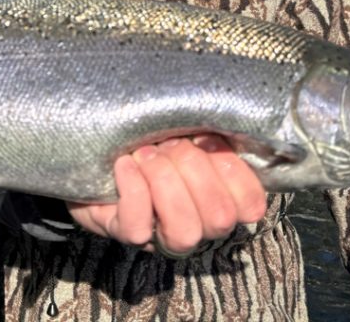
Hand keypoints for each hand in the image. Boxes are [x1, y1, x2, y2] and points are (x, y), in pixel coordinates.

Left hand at [67, 134, 266, 255]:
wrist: (98, 148)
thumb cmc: (152, 135)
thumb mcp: (185, 127)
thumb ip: (207, 126)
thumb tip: (222, 114)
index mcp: (221, 197)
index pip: (250, 205)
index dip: (234, 172)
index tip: (208, 139)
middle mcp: (198, 225)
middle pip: (218, 216)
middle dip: (193, 169)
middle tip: (168, 143)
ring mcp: (162, 235)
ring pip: (184, 231)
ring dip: (165, 182)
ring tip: (145, 154)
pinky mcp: (125, 233)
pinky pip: (137, 227)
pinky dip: (133, 190)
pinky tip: (124, 163)